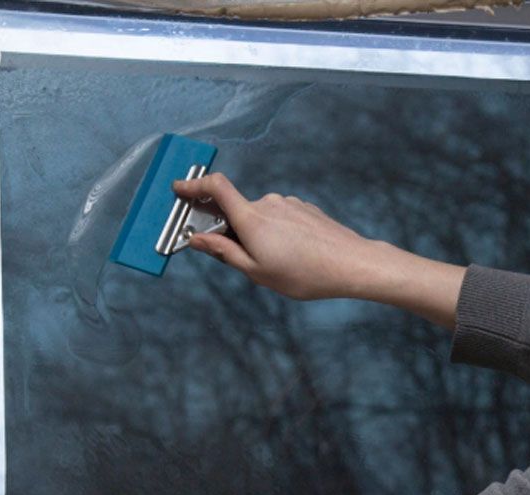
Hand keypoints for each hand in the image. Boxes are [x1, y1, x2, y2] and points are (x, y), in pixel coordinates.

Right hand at [172, 172, 385, 300]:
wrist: (350, 263)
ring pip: (261, 218)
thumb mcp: (257, 272)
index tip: (179, 190)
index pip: (215, 188)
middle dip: (233, 232)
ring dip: (259, 236)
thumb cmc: (304, 274)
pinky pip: (281, 219)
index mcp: (251, 218)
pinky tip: (295, 256)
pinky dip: (278, 234)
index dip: (193, 185)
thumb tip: (197, 239)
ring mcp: (288, 204)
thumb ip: (225, 252)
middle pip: (238, 211)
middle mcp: (268, 203)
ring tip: (280, 265)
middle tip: (244, 260)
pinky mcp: (304, 209)